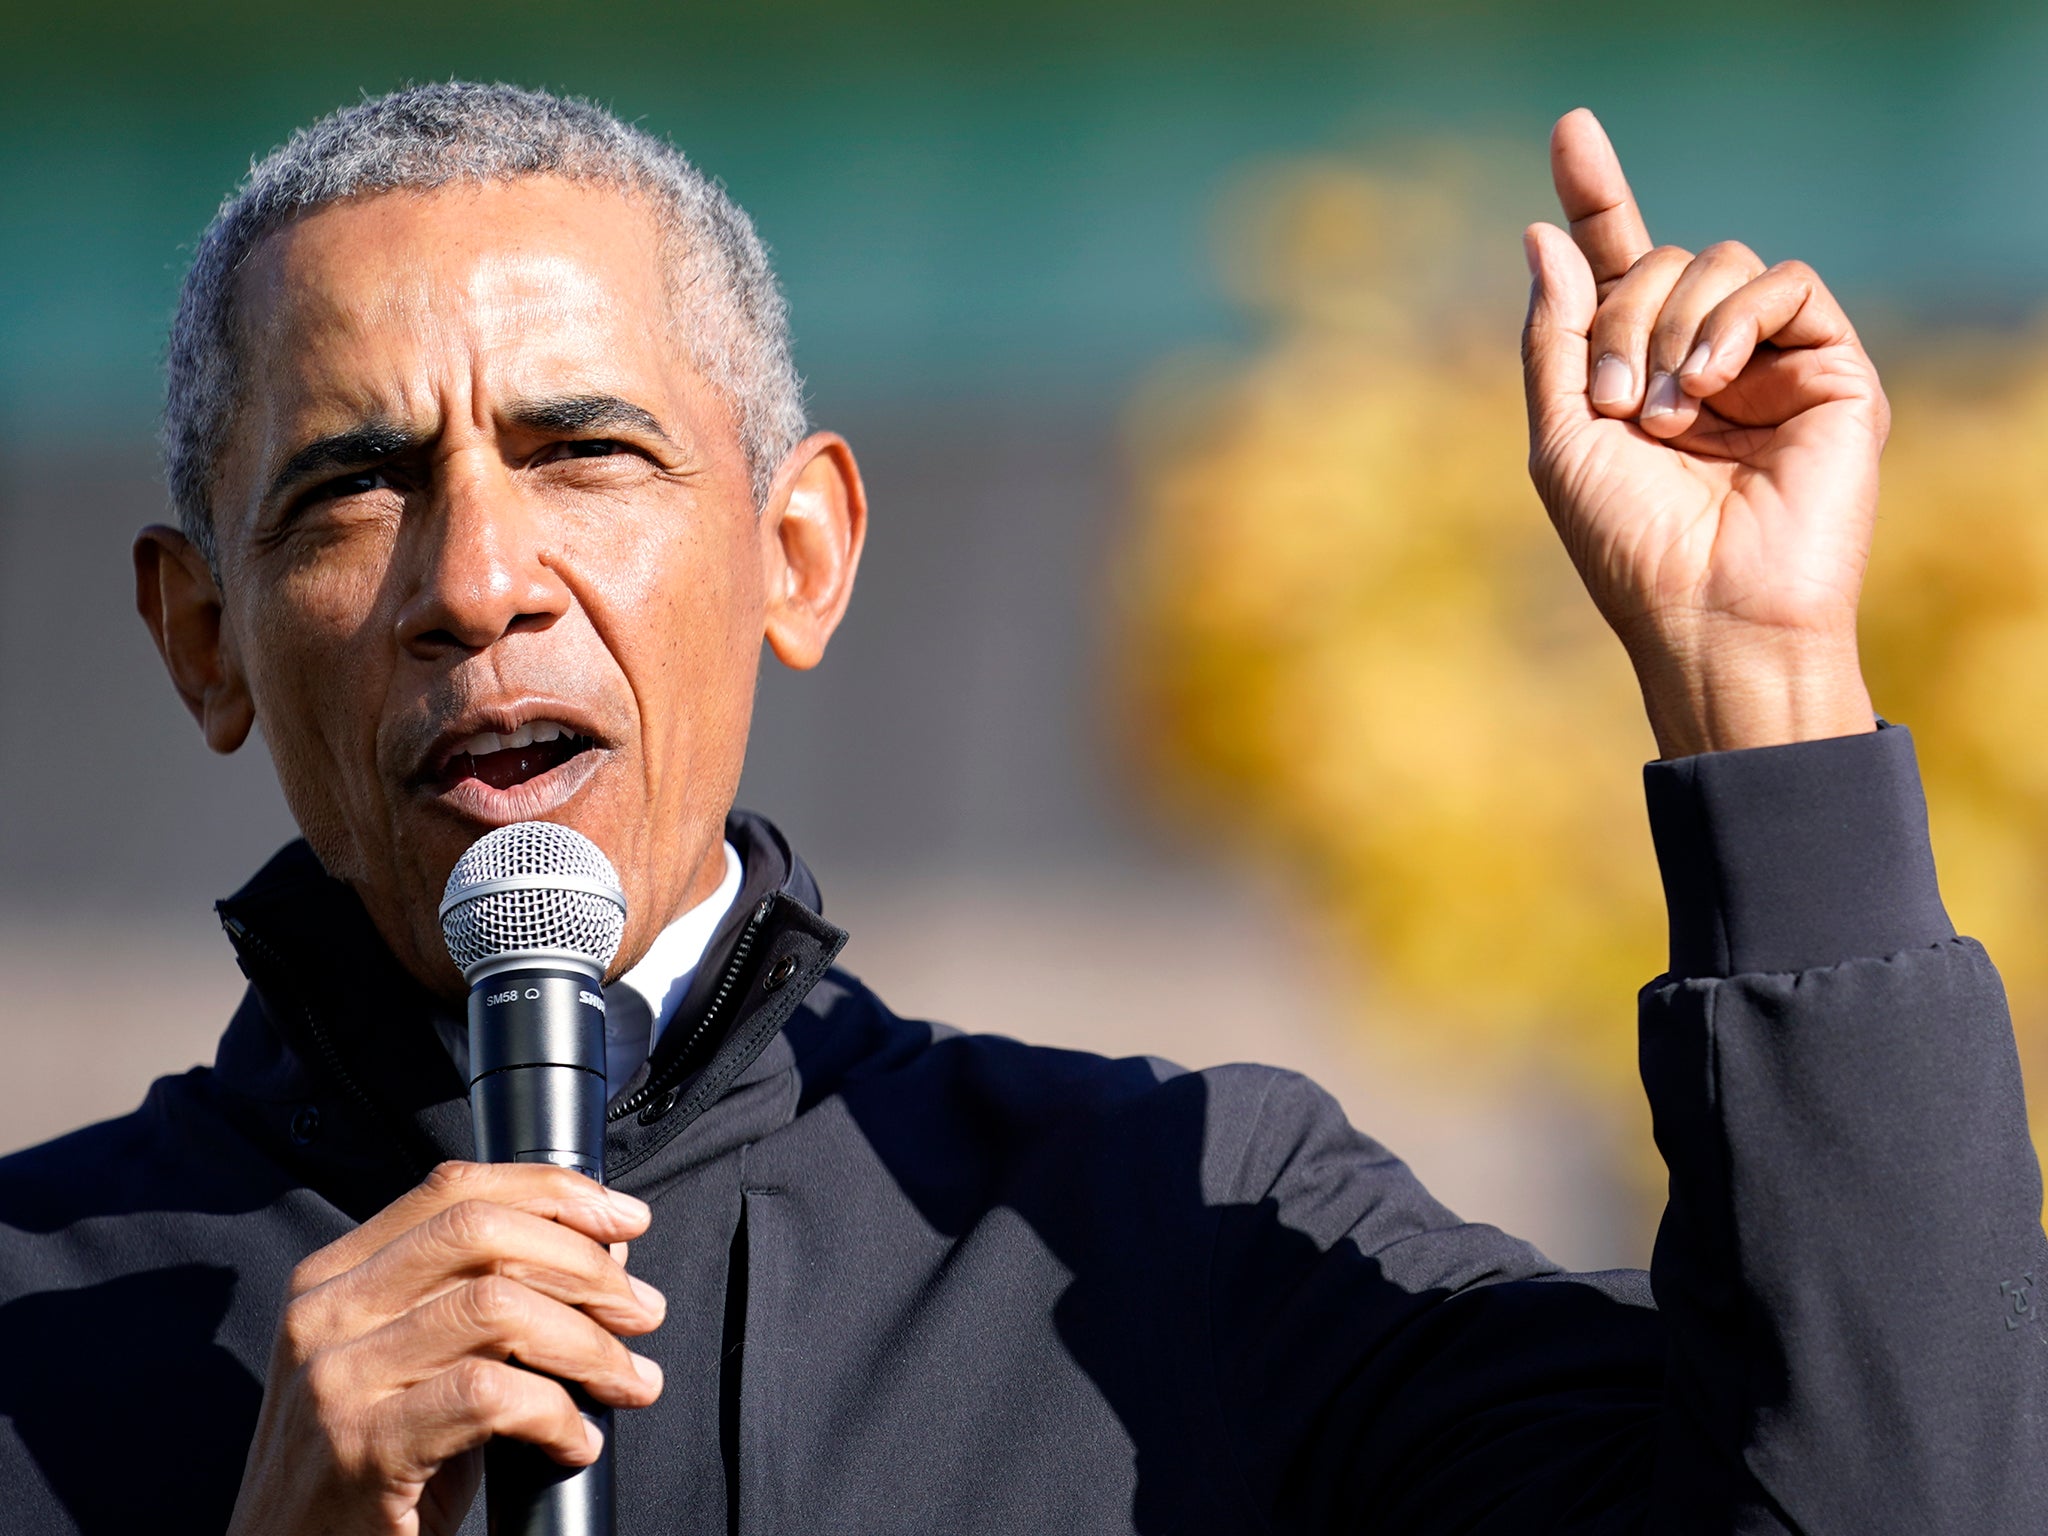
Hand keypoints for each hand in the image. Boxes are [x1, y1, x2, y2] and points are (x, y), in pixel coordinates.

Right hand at [227, 1162, 664, 1535]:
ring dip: (589, 1343)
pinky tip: (574, 1441)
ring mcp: (335, 1379)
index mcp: (333, 1278)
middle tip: (642, 1310)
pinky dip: (555, 1413)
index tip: (623, 1219)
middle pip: (483, 1234)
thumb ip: (475, 1302)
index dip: (552, 1192)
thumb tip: (601, 1254)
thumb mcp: (407, 1367)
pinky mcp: (362, 1449)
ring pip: (497, 1308)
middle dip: (585, 1263)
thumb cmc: (370, 1471)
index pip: (453, 1189)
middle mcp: (324, 1314)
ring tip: (629, 1380)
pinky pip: (488, 1396)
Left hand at [1522, 108, 1884, 757]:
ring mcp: (1767, 361)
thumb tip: (1543, 232)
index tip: (1572, 129)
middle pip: (1657, 262)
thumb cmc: (1629, 546)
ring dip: (1672, 327)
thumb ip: (1553, 335)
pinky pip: (1787, 285)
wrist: (1709, 613)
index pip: (1618, 263)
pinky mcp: (1829, 369)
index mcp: (1635, 370)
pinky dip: (1737, 320)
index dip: (1595, 197)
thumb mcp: (1561, 438)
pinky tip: (1709, 384)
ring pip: (1720, 262)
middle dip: (1619, 320)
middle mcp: (1700, 357)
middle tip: (1615, 404)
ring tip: (1664, 414)